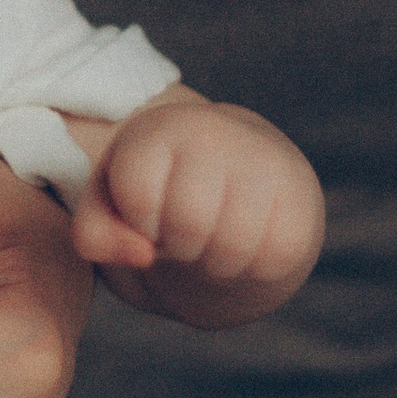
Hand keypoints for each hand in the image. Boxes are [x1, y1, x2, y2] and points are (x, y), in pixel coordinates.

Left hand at [72, 97, 323, 328]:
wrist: (235, 176)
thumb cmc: (159, 194)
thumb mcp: (110, 208)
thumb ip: (95, 234)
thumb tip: (142, 255)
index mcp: (161, 128)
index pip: (139, 193)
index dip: (139, 223)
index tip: (147, 213)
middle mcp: (217, 133)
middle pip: (189, 224)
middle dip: (177, 246)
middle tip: (181, 232)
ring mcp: (266, 163)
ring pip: (233, 248)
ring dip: (213, 263)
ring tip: (209, 240)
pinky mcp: (302, 198)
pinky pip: (273, 260)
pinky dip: (251, 269)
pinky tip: (243, 245)